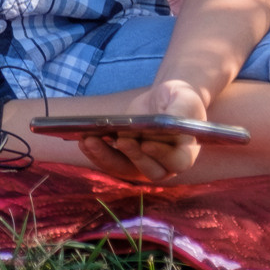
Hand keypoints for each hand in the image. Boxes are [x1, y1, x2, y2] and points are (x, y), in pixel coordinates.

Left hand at [73, 79, 207, 183]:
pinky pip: (111, 162)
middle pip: (149, 170)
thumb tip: (168, 120)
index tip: (146, 143)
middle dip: (131, 155)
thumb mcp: (185, 99)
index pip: (176, 161)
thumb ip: (181, 109)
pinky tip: (85, 139)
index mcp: (185, 153)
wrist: (164, 101)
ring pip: (124, 169)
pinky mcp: (126, 159)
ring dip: (105, 157)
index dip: (161, 155)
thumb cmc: (180, 100)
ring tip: (89, 140)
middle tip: (119, 140)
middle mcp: (165, 166)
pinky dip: (97, 153)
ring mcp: (144, 165)